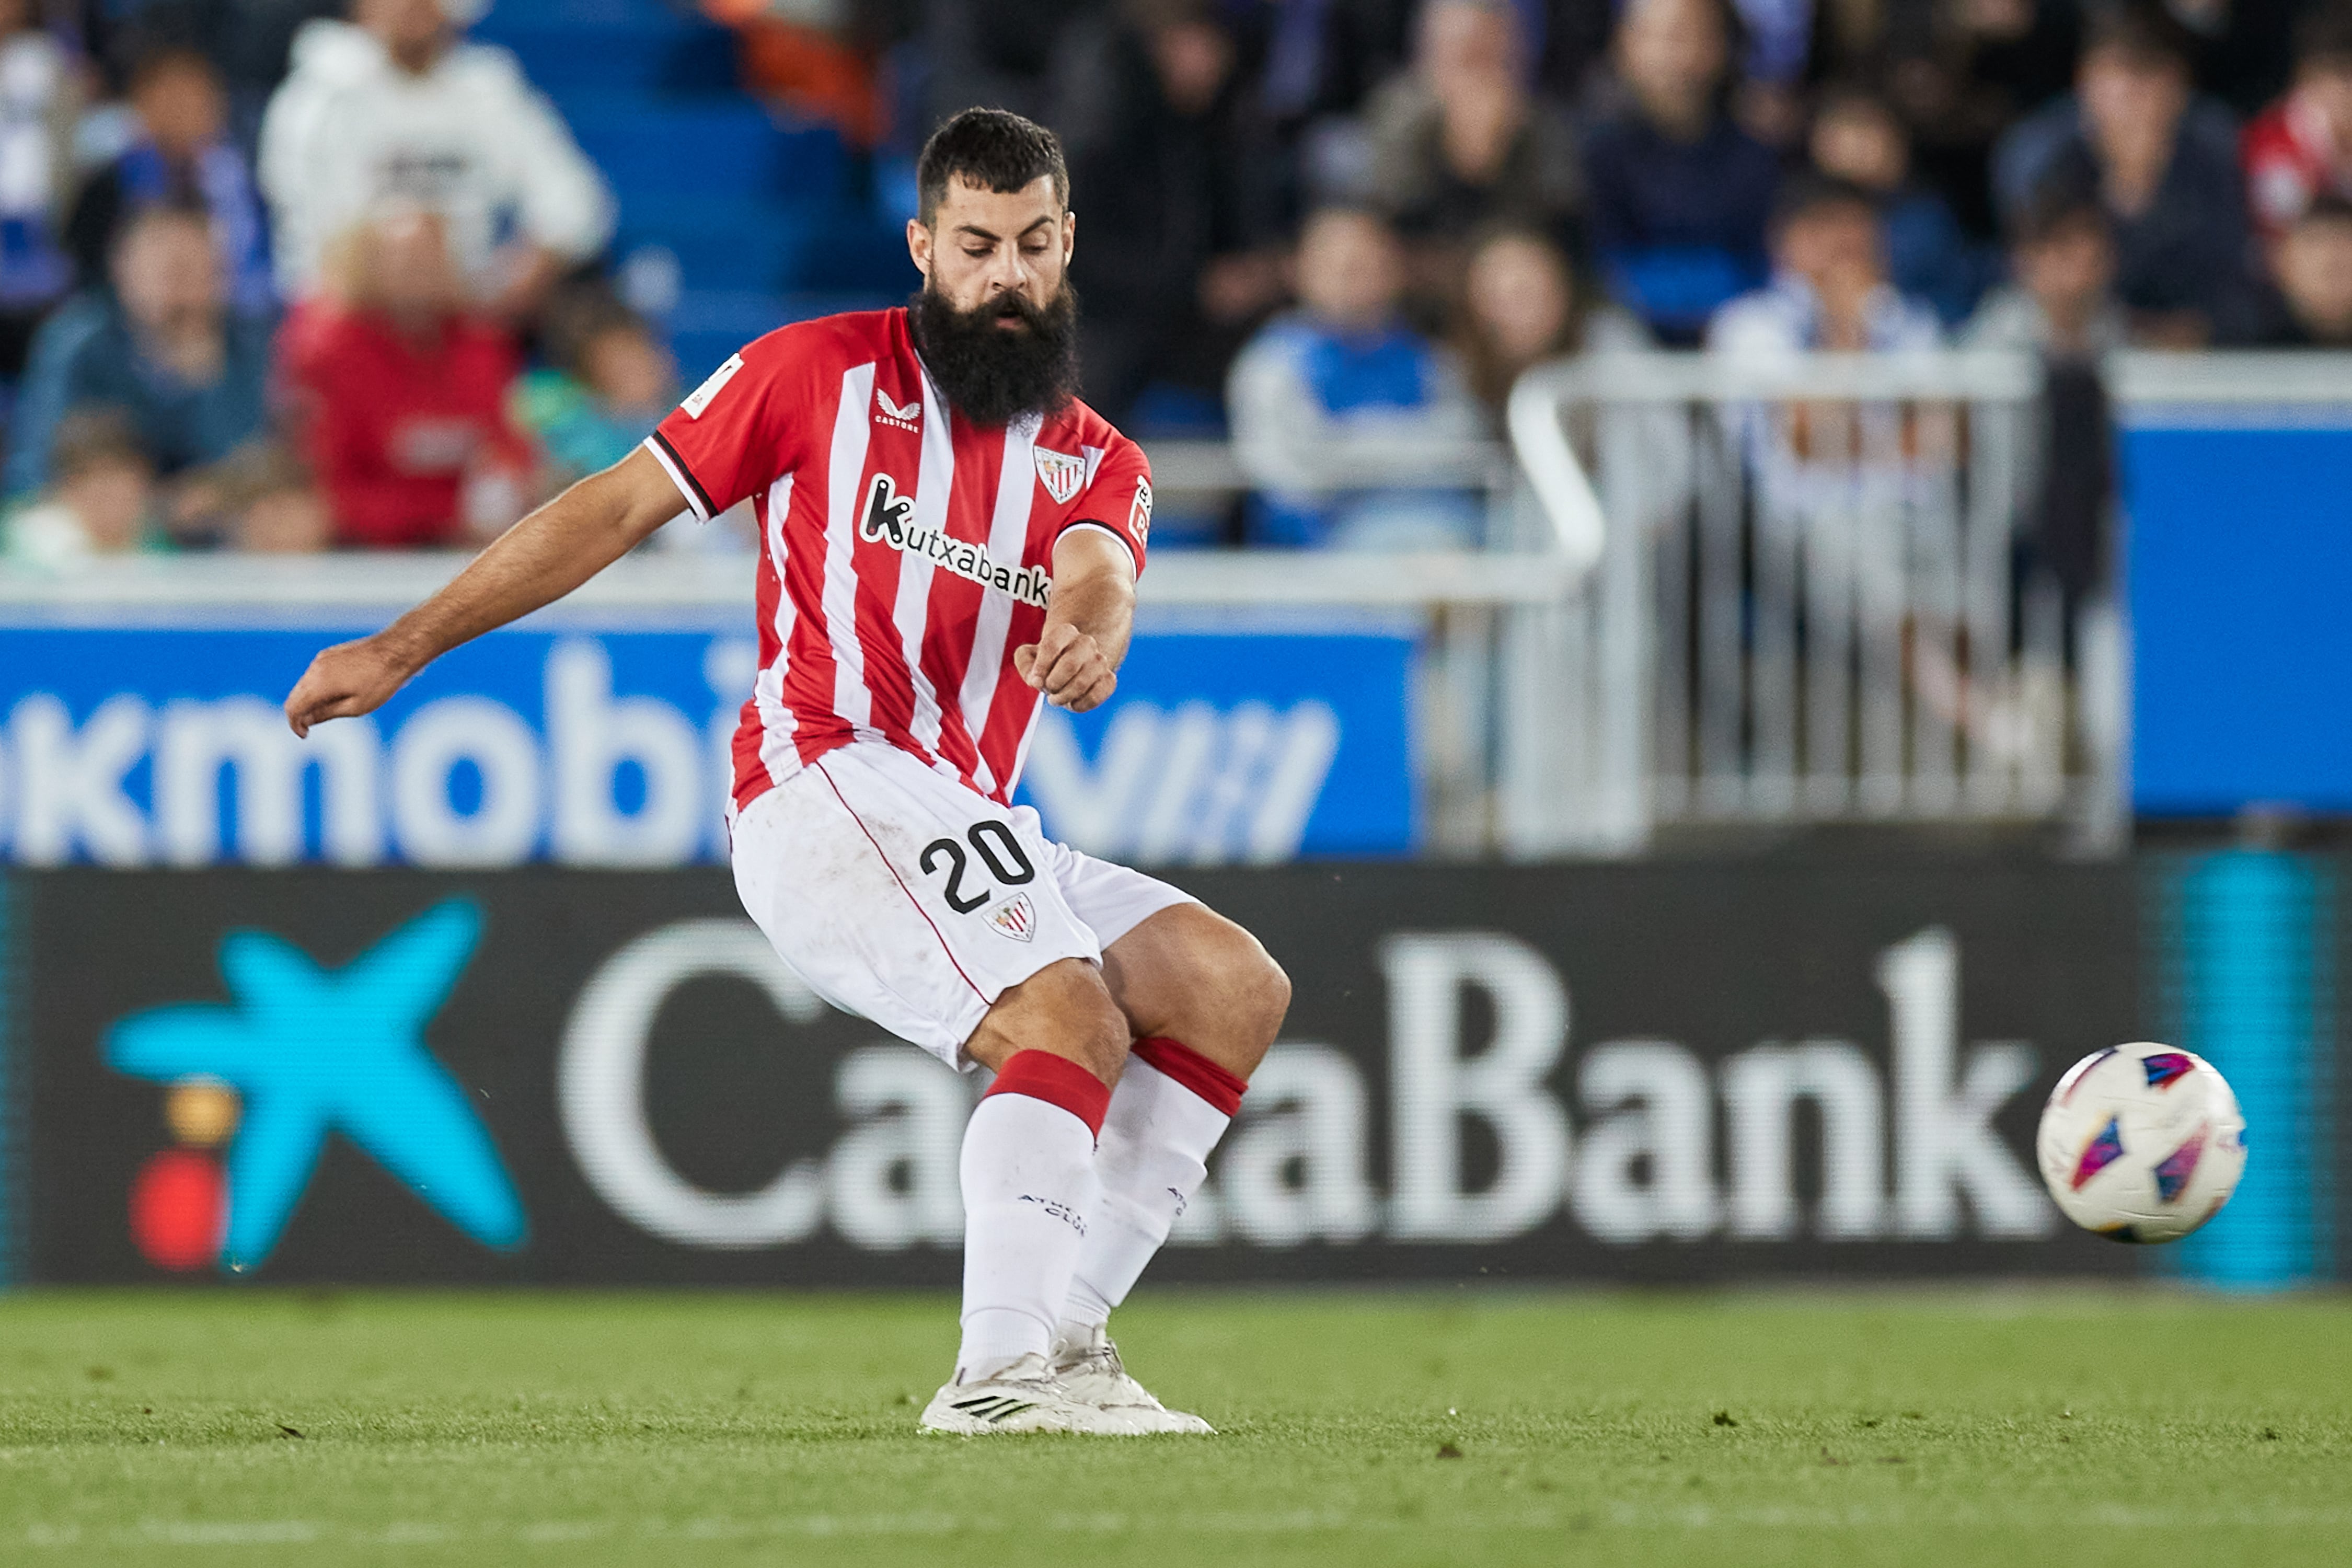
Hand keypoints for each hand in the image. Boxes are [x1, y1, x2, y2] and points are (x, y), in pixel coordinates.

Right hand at [285, 635, 417, 736]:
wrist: (396, 651)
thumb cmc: (381, 681)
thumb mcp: (355, 707)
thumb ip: (326, 714)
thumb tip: (306, 720)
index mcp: (319, 684)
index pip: (293, 708)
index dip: (295, 725)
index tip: (304, 735)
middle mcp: (315, 669)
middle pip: (295, 696)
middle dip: (300, 713)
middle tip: (311, 727)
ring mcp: (321, 659)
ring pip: (303, 684)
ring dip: (308, 700)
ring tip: (327, 711)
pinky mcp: (329, 654)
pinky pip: (314, 674)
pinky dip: (316, 687)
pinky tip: (335, 694)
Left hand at [1014, 622, 1116, 711]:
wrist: (1072, 668)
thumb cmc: (1047, 662)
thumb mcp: (1029, 656)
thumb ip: (1024, 662)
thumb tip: (1036, 680)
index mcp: (1066, 632)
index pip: (1052, 645)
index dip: (1041, 666)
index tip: (1035, 681)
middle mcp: (1086, 643)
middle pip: (1069, 664)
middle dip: (1054, 683)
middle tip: (1048, 690)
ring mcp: (1100, 661)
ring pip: (1083, 682)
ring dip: (1064, 696)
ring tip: (1056, 699)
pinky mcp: (1109, 680)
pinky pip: (1097, 695)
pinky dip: (1081, 704)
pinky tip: (1073, 703)